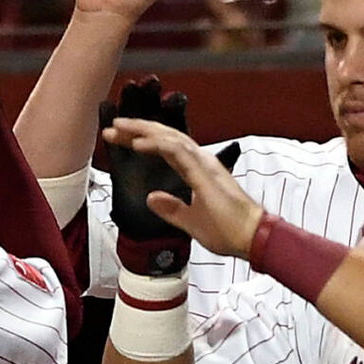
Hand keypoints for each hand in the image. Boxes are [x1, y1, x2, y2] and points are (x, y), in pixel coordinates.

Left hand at [99, 113, 262, 258]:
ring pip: (168, 138)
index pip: (164, 149)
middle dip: (137, 129)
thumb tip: (152, 198)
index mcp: (196, 170)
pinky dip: (156, 145)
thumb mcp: (190, 220)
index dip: (142, 141)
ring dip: (141, 131)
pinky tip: (138, 142)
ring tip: (118, 126)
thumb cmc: (228, 230)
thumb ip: (172, 208)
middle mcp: (199, 162)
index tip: (119, 139)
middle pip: (164, 137)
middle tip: (113, 125)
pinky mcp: (204, 172)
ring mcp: (203, 164)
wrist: (250, 237)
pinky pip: (177, 152)